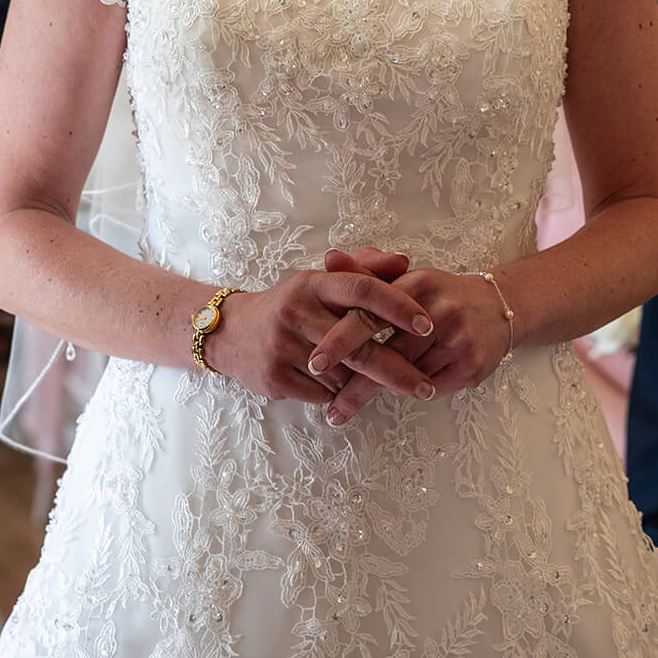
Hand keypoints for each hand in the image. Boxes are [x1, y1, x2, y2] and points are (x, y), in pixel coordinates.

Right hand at [204, 268, 436, 405]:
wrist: (229, 332)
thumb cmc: (291, 306)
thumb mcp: (321, 282)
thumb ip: (365, 270)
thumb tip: (404, 262)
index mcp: (313, 284)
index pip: (362, 289)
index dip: (398, 306)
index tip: (427, 324)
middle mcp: (295, 311)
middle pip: (358, 345)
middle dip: (398, 370)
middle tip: (427, 387)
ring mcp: (282, 346)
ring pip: (343, 375)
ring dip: (362, 383)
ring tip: (371, 384)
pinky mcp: (273, 378)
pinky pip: (322, 395)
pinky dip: (336, 395)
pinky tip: (335, 390)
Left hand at [313, 254, 514, 425]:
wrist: (499, 307)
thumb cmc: (438, 295)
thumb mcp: (405, 278)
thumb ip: (365, 273)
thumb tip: (329, 259)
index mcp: (418, 284)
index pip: (371, 315)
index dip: (340, 341)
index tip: (315, 363)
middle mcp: (440, 311)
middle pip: (387, 356)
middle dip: (354, 387)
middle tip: (328, 410)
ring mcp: (459, 341)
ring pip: (407, 378)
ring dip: (376, 395)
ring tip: (344, 410)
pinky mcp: (472, 367)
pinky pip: (431, 389)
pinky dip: (411, 392)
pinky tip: (396, 395)